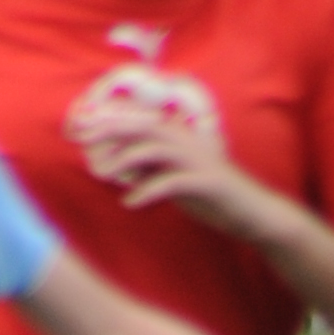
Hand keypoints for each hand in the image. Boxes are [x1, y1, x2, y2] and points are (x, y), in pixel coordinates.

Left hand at [77, 105, 253, 227]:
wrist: (253, 212)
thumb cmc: (211, 196)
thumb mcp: (173, 179)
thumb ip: (148, 169)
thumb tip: (117, 165)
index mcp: (180, 138)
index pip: (139, 123)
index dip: (109, 122)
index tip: (80, 127)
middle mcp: (188, 142)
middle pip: (143, 127)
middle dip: (110, 130)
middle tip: (82, 138)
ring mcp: (198, 160)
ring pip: (155, 148)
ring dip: (126, 159)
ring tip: (103, 173)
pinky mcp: (207, 182)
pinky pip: (172, 182)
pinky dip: (148, 191)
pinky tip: (130, 203)